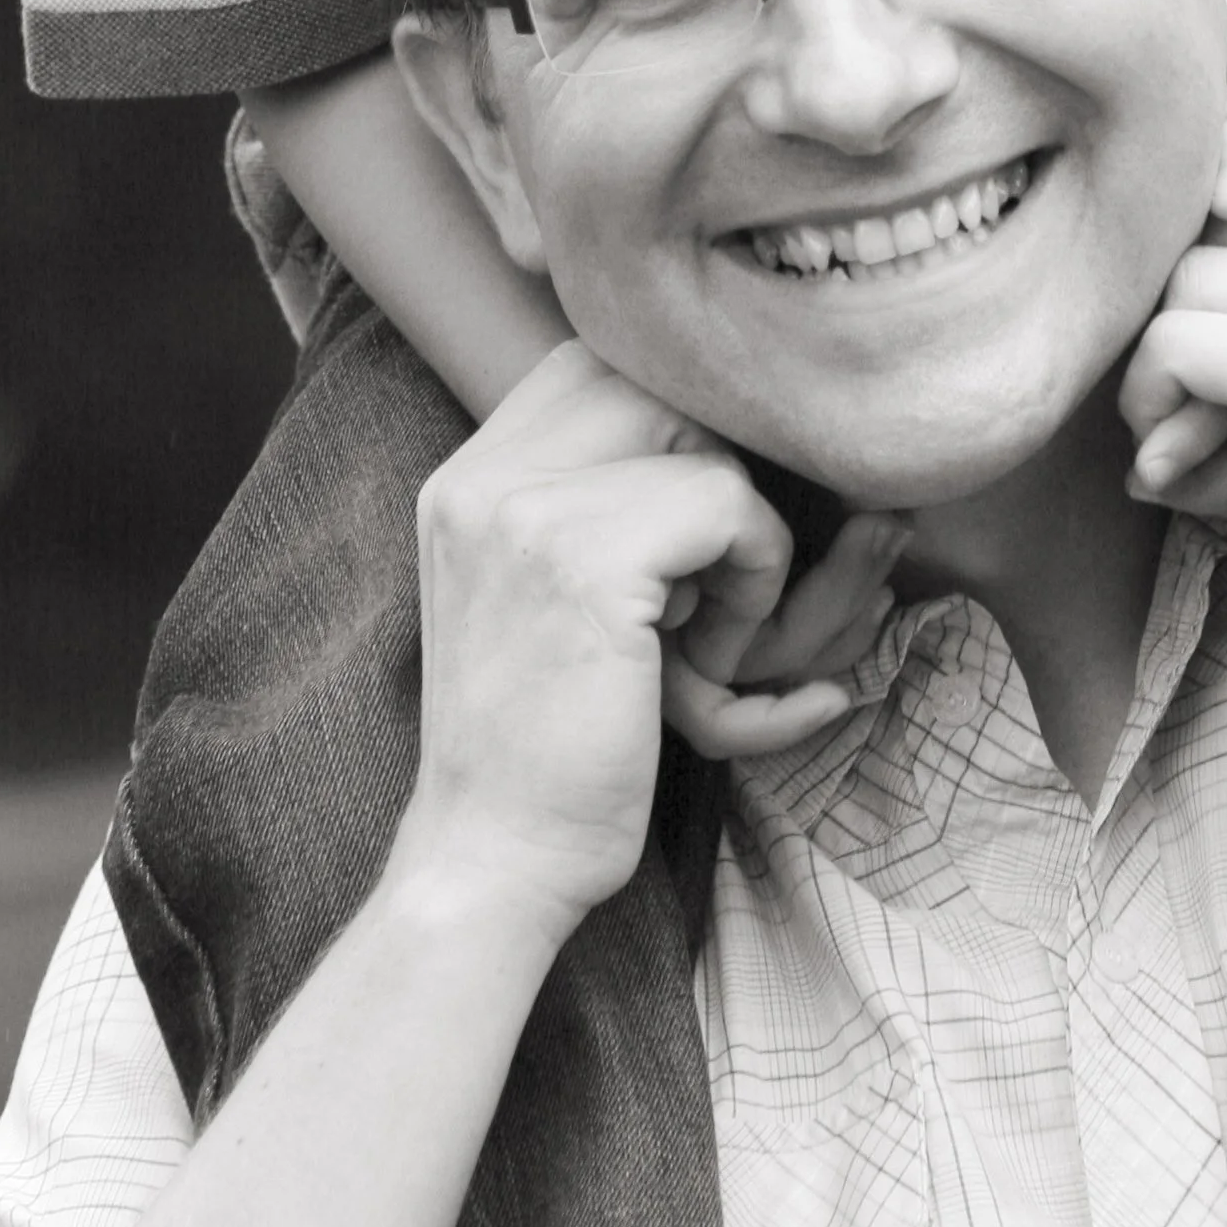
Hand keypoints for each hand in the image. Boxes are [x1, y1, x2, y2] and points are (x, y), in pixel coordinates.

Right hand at [400, 342, 854, 950]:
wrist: (496, 865)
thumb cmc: (551, 749)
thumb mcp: (546, 595)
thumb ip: (596, 501)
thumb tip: (724, 414)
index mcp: (469, 478)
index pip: (598, 362)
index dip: (675, 424)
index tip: (693, 526)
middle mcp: (485, 475)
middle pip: (661, 385)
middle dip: (719, 471)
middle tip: (711, 582)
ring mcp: (528, 509)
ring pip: (708, 443)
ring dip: (744, 537)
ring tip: (709, 631)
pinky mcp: (587, 560)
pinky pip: (733, 506)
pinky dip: (757, 582)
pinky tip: (716, 660)